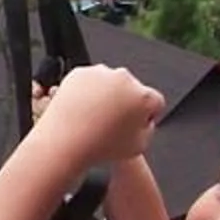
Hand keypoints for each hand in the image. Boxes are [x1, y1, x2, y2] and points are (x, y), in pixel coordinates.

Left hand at [29, 62, 162, 167]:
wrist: (64, 142)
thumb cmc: (99, 147)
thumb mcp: (139, 147)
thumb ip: (149, 129)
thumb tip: (144, 119)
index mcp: (143, 97)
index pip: (155, 101)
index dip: (147, 115)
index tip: (136, 123)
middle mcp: (124, 80)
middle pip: (133, 90)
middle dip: (126, 102)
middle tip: (113, 122)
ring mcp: (101, 73)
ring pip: (111, 83)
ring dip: (107, 96)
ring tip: (95, 118)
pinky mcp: (81, 72)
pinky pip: (90, 81)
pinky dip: (88, 92)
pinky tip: (84, 111)